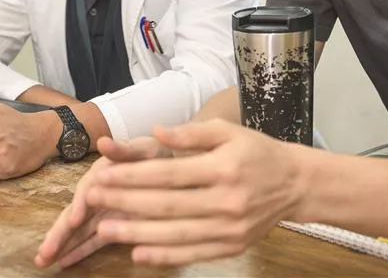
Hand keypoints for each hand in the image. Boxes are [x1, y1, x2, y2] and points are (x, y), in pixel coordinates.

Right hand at [35, 135, 170, 267]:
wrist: (171, 167)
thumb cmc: (155, 155)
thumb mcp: (143, 148)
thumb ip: (123, 149)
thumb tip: (103, 142)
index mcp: (102, 173)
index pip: (86, 190)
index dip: (80, 204)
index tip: (75, 219)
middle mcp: (97, 193)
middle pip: (74, 214)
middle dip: (59, 233)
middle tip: (44, 252)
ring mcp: (104, 212)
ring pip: (78, 231)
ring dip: (62, 246)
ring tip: (42, 261)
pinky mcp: (114, 226)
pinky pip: (94, 241)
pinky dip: (79, 251)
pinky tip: (63, 263)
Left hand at [83, 119, 304, 265]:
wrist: (295, 184)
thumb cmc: (256, 152)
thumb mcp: (228, 131)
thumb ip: (191, 132)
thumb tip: (157, 130)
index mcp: (223, 167)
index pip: (168, 174)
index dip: (132, 176)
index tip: (102, 175)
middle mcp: (227, 200)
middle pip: (167, 205)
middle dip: (125, 202)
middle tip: (92, 199)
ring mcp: (231, 228)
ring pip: (176, 234)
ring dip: (137, 233)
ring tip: (105, 229)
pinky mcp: (233, 247)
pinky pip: (193, 254)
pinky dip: (165, 256)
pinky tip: (138, 253)